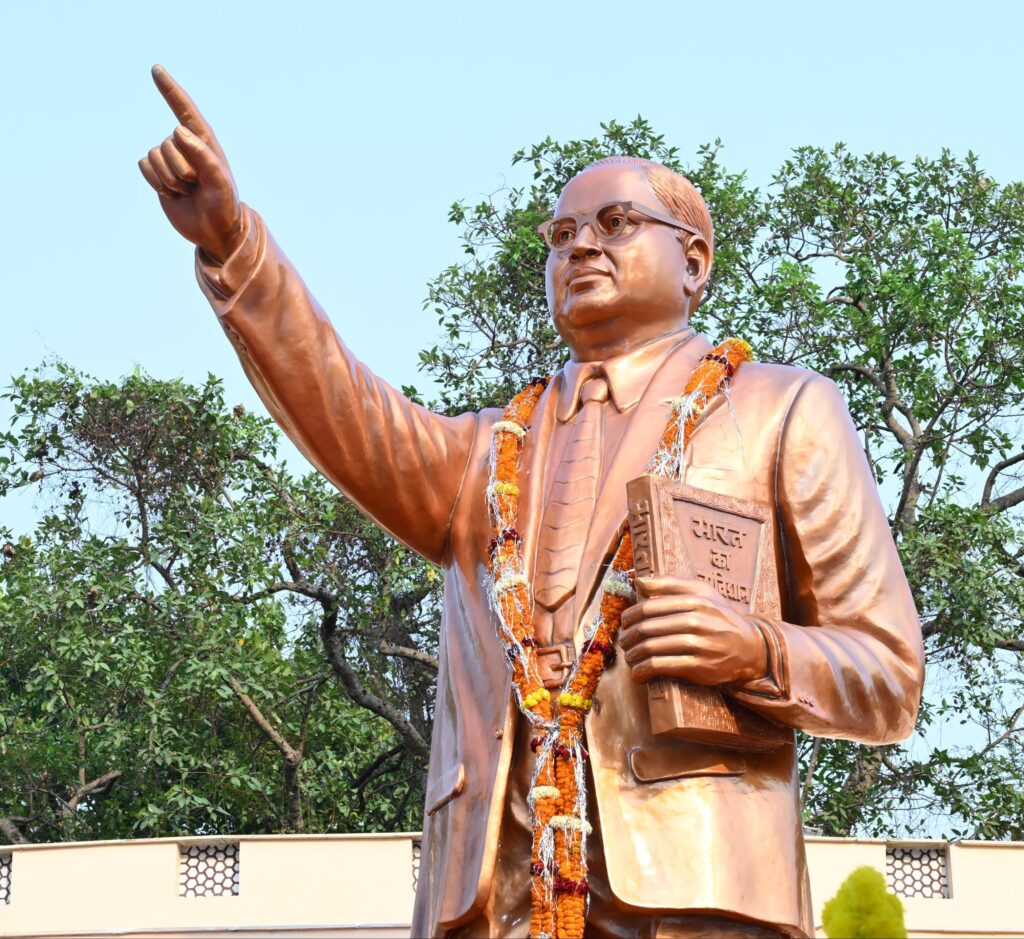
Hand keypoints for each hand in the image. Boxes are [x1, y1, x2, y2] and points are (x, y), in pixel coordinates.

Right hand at [139, 65, 242, 262]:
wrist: (213, 230)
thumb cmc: (222, 205)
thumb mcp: (219, 182)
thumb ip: (203, 155)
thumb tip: (178, 130)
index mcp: (205, 142)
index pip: (185, 110)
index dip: (170, 90)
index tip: (156, 69)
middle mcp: (185, 146)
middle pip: (168, 144)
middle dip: (180, 169)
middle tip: (196, 186)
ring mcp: (170, 159)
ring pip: (154, 156)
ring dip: (169, 179)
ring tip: (187, 190)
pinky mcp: (158, 173)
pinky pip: (144, 167)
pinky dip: (156, 183)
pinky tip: (173, 193)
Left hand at [619, 576, 766, 685]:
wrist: (749, 649)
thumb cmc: (719, 617)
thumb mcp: (702, 593)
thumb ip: (670, 584)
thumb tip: (639, 581)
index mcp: (694, 601)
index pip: (649, 607)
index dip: (630, 616)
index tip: (624, 623)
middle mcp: (695, 621)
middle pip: (647, 628)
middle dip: (628, 637)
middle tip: (624, 643)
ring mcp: (697, 644)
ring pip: (651, 648)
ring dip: (633, 655)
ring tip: (629, 658)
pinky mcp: (697, 666)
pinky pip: (661, 666)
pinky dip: (643, 670)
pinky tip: (638, 673)